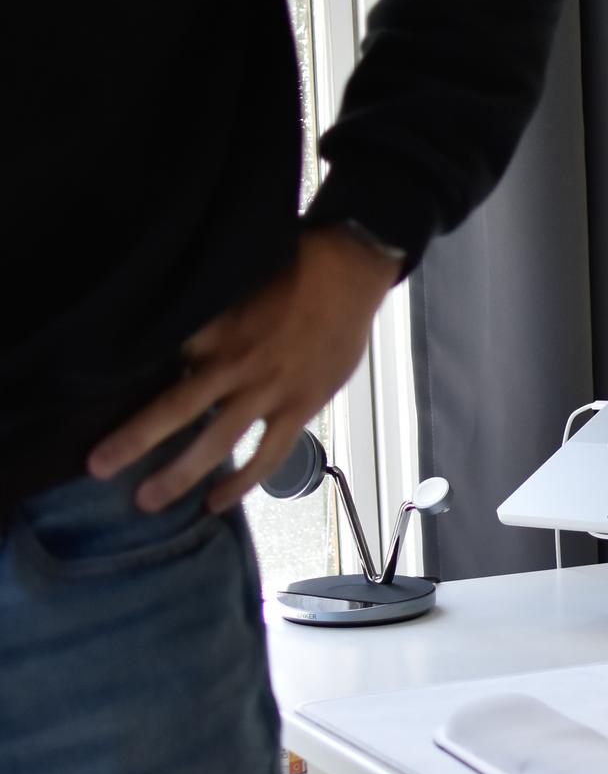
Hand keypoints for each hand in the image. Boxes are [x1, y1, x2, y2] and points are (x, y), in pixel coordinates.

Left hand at [90, 225, 402, 513]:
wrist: (346, 275)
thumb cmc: (288, 270)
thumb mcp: (230, 283)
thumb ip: (205, 318)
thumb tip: (177, 342)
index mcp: (212, 331)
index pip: (158, 363)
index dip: (126, 386)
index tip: (95, 405)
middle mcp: (233, 366)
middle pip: (174, 410)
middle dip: (133, 440)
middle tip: (97, 468)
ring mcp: (267, 392)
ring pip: (217, 441)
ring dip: (181, 474)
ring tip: (147, 502)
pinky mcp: (299, 408)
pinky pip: (268, 454)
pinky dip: (243, 482)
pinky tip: (216, 503)